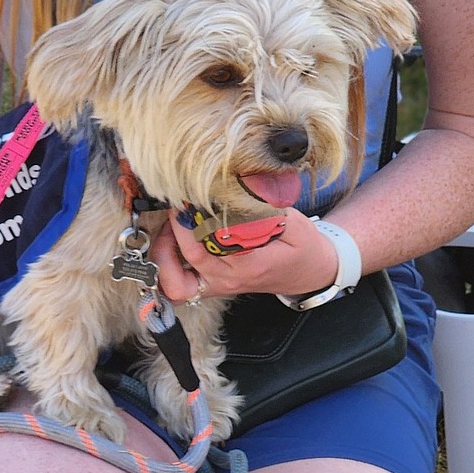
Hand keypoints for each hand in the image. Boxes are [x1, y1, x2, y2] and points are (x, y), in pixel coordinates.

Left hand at [151, 208, 340, 303]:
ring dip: (163, 257)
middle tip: (177, 210)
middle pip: (184, 263)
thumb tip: (241, 184)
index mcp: (248, 265)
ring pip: (174, 285)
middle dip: (171, 233)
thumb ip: (267, 208)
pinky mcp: (212, 286)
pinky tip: (172, 244)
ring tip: (171, 230)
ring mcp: (218, 286)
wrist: (310, 272)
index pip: (205, 247)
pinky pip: (179, 288)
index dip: (188, 222)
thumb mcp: (295, 224)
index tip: (186, 198)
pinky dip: (168, 269)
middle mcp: (228, 280)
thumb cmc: (302, 247)